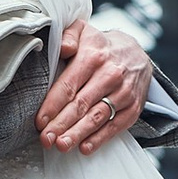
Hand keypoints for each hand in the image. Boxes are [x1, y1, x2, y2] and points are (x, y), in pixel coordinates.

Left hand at [38, 18, 152, 152]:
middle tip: (45, 139)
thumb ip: (68, 35)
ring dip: (78, 134)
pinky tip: (85, 148)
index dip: (52, 105)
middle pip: (81, 104)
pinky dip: (99, 139)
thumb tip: (64, 48)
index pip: (69, 85)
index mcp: (93, 56)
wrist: (137, 54)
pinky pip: (115, 126)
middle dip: (61, 124)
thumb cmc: (100, 46)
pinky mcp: (133, 108)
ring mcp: (124, 93)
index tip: (39, 121)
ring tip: (61, 145)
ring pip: (97, 117)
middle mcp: (110, 74)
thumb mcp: (83, 31)